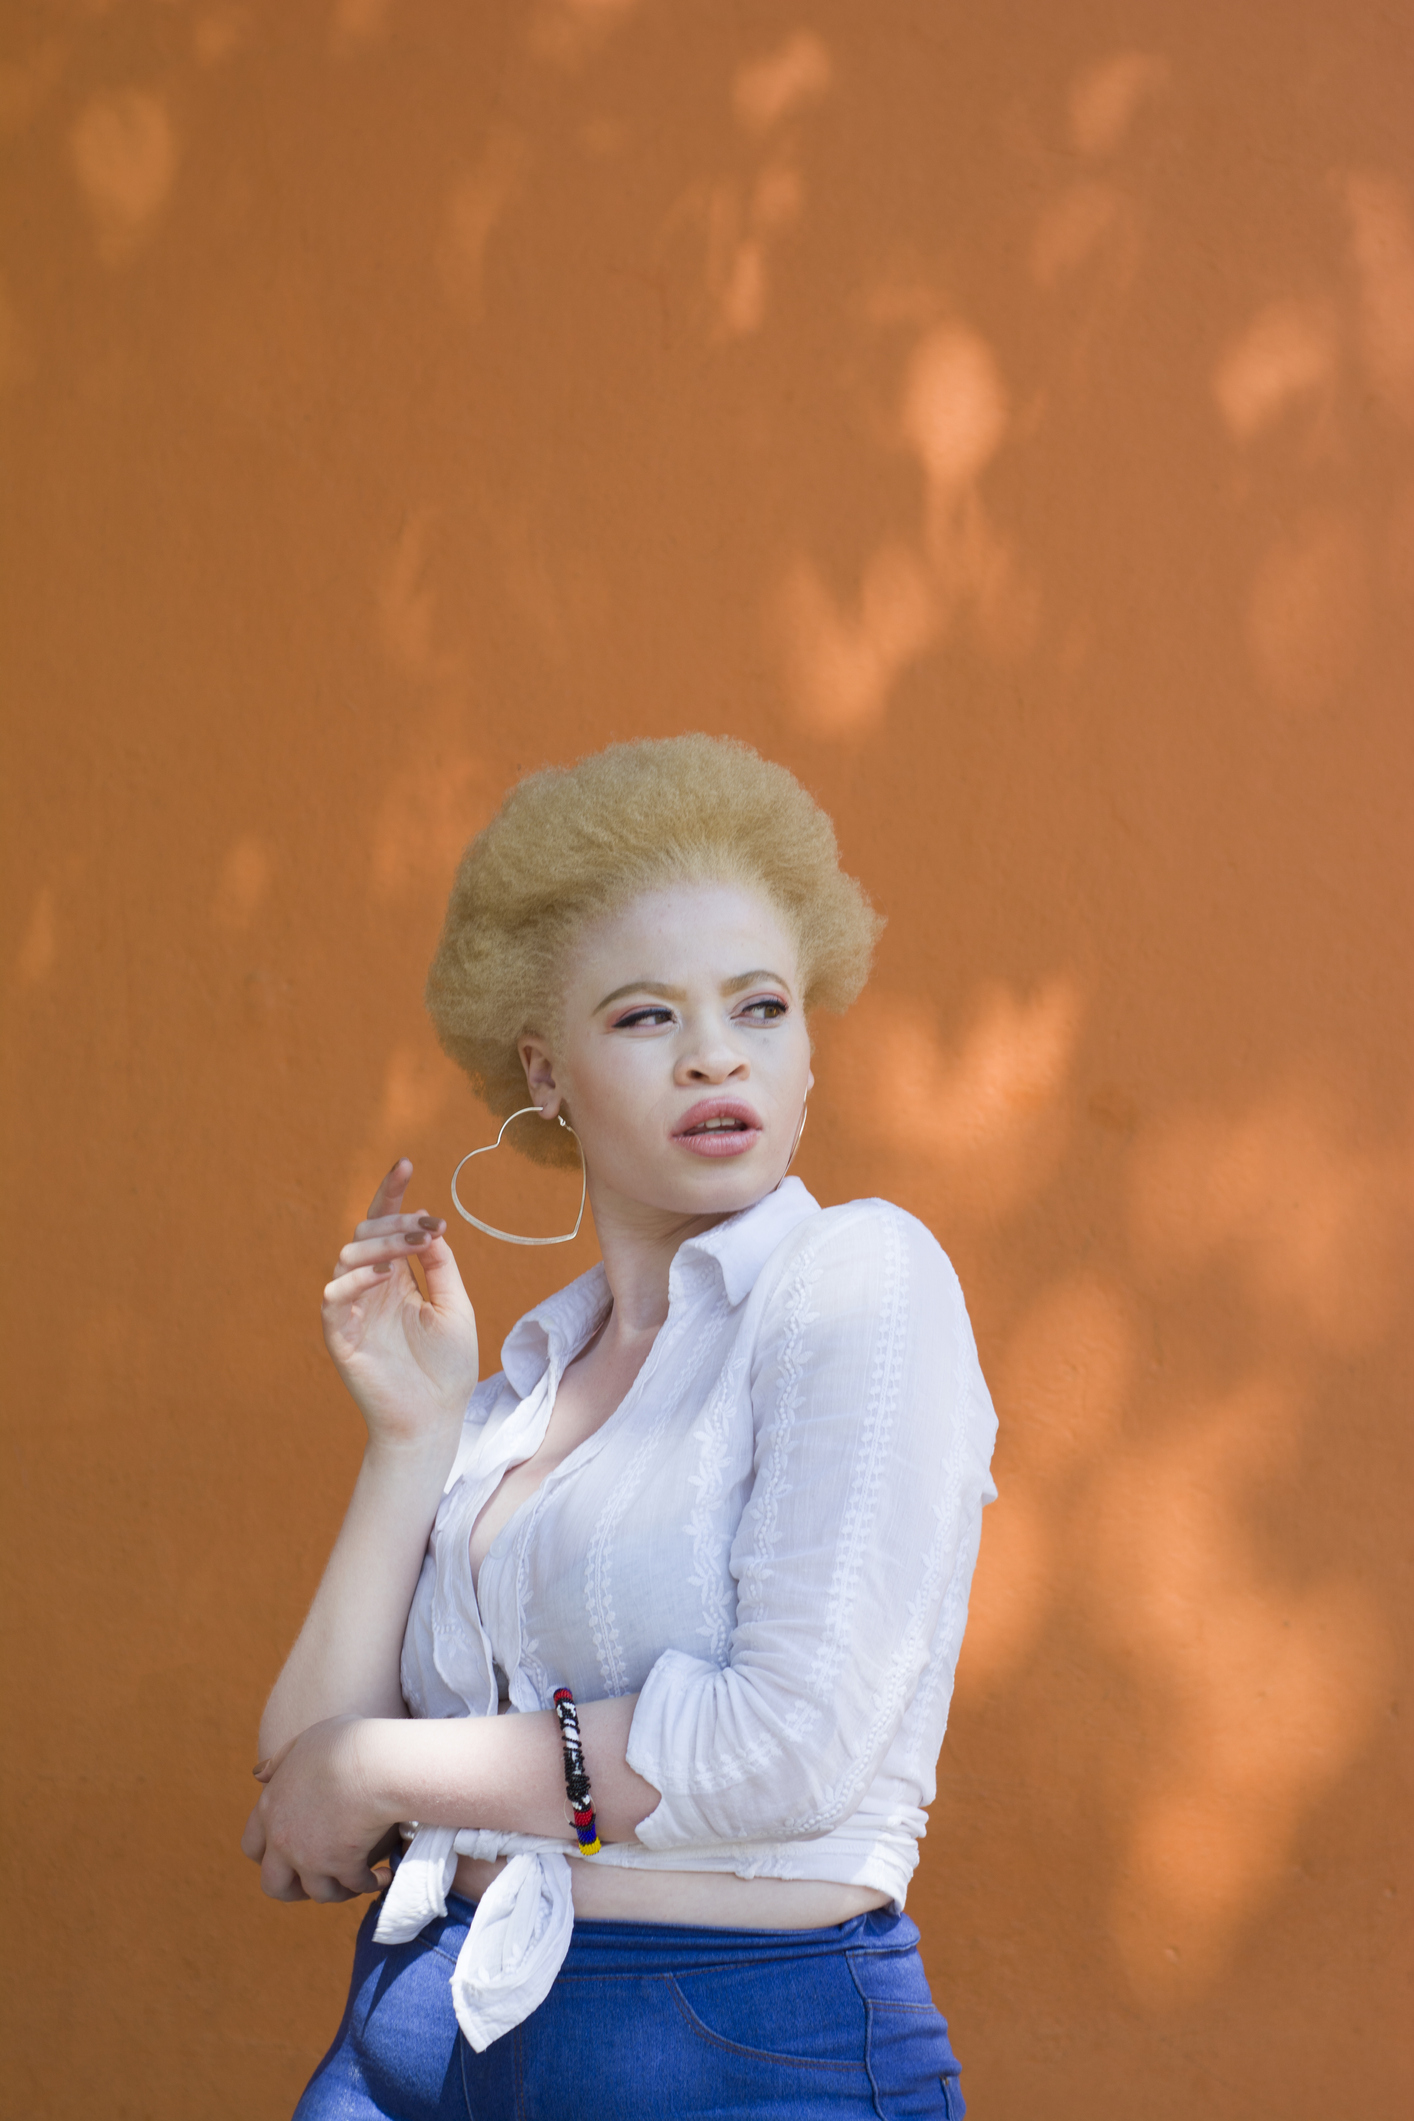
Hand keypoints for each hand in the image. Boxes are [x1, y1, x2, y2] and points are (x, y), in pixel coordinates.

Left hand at [241, 1717, 397, 1902]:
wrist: (376, 1762)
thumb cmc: (346, 1743)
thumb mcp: (304, 1742)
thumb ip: (280, 1761)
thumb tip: (259, 1775)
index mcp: (270, 1808)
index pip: (252, 1847)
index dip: (267, 1855)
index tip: (288, 1854)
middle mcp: (283, 1839)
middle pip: (274, 1885)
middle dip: (293, 1889)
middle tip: (316, 1880)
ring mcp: (311, 1857)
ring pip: (318, 1893)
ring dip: (337, 1890)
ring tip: (355, 1880)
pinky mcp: (342, 1866)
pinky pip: (357, 1886)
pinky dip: (372, 1882)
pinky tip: (383, 1874)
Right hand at [323, 1159, 478, 1450]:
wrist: (436, 1418)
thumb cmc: (447, 1368)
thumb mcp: (454, 1306)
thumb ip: (440, 1266)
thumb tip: (429, 1226)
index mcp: (397, 1279)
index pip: (386, 1226)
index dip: (392, 1194)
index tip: (405, 1162)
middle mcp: (371, 1289)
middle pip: (366, 1235)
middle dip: (396, 1223)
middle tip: (428, 1226)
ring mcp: (353, 1310)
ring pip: (348, 1258)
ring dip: (380, 1245)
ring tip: (411, 1246)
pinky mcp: (341, 1336)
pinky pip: (334, 1298)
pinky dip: (355, 1281)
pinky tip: (384, 1276)